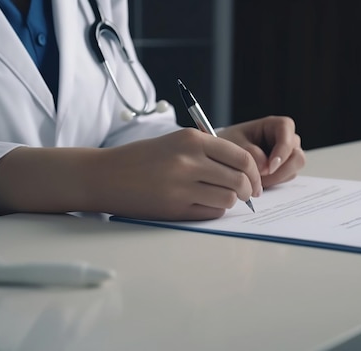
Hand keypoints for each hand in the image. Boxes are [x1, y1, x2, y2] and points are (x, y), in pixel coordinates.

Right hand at [98, 129, 261, 219]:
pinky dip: (215, 211)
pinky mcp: (174, 207)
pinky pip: (210, 213)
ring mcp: (181, 185)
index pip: (241, 157)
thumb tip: (244, 170)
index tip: (255, 180)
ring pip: (228, 198)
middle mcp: (188, 160)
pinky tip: (206, 205)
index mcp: (192, 139)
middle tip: (247, 194)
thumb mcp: (176, 142)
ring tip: (223, 199)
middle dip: (249, 190)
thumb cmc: (143, 158)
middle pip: (239, 180)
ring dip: (231, 202)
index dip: (254, 172)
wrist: (105, 175)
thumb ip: (208, 151)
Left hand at [218, 116, 305, 188]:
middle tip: (261, 179)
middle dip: (280, 171)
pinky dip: (274, 182)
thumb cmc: (230, 143)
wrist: (224, 155)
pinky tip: (259, 182)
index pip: (288, 135)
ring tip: (255, 180)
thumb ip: (251, 154)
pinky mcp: (285, 168)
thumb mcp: (235, 145)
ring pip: (294, 170)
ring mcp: (287, 155)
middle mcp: (286, 140)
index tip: (270, 167)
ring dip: (276, 178)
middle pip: (297, 156)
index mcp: (276, 126)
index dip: (282, 152)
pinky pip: (287, 178)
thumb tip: (266, 167)